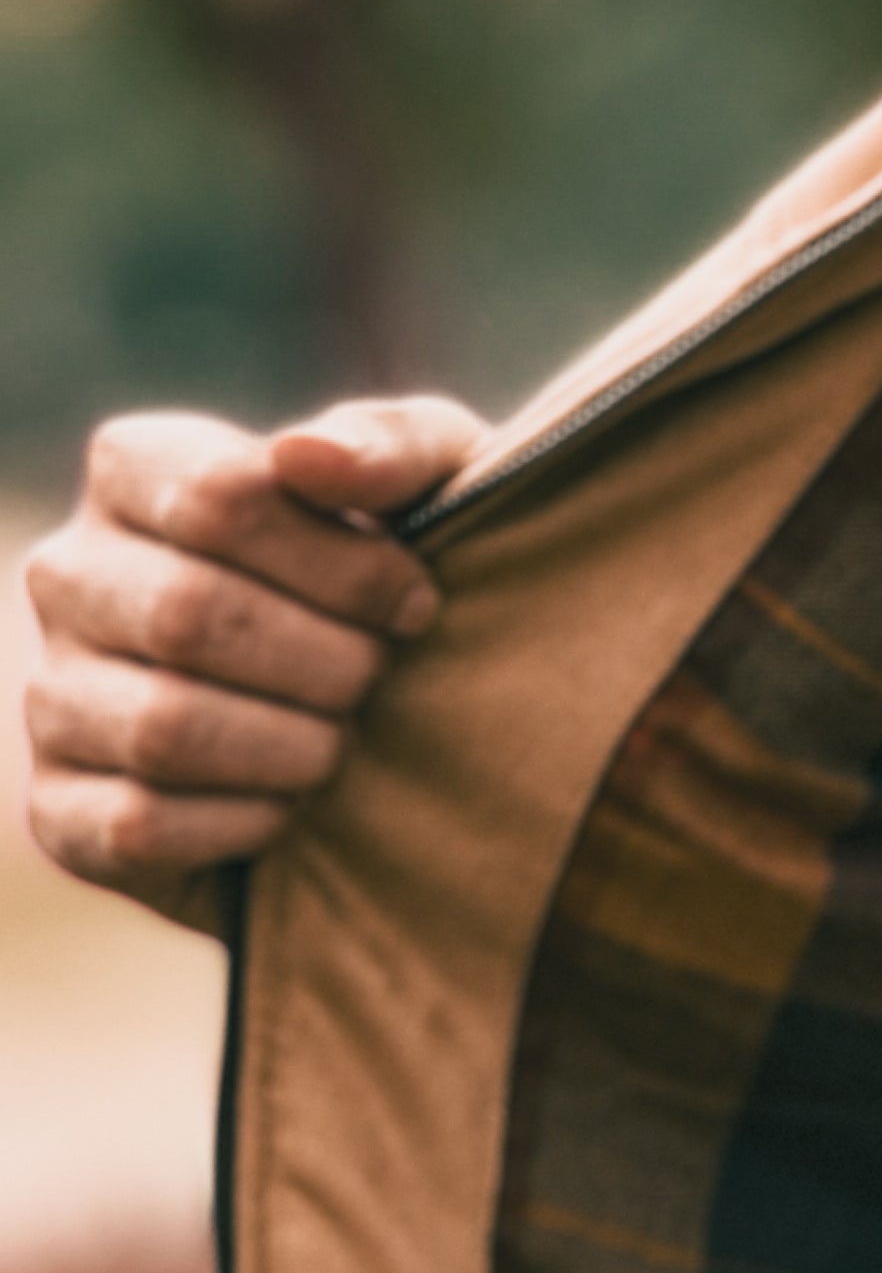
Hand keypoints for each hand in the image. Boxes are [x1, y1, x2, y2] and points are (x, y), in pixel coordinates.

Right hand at [22, 394, 482, 904]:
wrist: (398, 744)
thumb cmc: (402, 590)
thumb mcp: (438, 491)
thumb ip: (390, 446)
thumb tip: (304, 455)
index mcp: (134, 474)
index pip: (216, 496)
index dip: (343, 564)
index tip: (416, 605)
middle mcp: (69, 576)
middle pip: (190, 614)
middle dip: (327, 663)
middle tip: (380, 686)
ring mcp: (52, 694)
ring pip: (164, 726)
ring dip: (295, 750)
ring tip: (344, 747)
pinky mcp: (62, 810)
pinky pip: (139, 825)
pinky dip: (247, 827)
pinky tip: (294, 811)